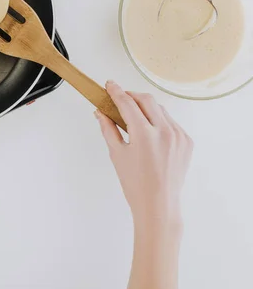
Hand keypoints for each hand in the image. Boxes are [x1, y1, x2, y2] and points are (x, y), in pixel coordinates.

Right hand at [96, 81, 192, 223]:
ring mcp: (179, 136)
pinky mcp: (187, 141)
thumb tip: (100, 112)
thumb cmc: (135, 183)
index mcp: (144, 135)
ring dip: (146, 107)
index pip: (127, 104)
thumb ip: (108, 129)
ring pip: (160, 110)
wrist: (158, 204)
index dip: (116, 92)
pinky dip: (158, 120)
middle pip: (147, 100)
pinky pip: (171, 122)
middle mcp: (165, 132)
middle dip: (132, 95)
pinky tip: (149, 130)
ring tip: (134, 115)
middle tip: (120, 96)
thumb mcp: (117, 154)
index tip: (109, 85)